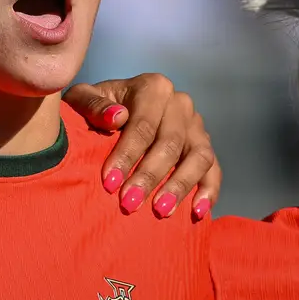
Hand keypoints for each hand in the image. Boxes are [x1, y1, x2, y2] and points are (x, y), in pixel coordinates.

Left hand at [65, 73, 218, 220]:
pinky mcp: (204, 146)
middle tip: (129, 203)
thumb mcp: (83, 100)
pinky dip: (209, 191)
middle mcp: (180, 103)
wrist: (113, 111)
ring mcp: (196, 125)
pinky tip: (197, 212)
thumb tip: (117, 118)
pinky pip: (214, 169)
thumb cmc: (95, 107)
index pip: (143, 125)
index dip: (127, 155)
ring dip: (180, 186)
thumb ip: (93, 105)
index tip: (110, 183)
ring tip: (160, 211)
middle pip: (170, 143)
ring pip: (199, 156)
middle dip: (149, 176)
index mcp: (153, 87)